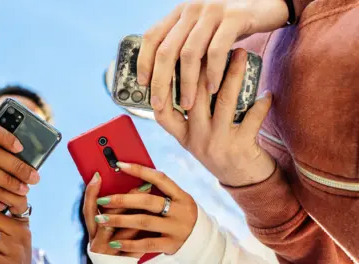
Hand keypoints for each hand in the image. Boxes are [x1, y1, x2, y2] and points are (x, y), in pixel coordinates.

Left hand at [93, 162, 197, 254]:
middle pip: (148, 201)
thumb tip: (133, 179)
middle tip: (103, 199)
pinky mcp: (171, 245)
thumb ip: (160, 192)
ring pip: (144, 222)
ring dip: (120, 220)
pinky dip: (129, 243)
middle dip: (122, 200)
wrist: (200, 241)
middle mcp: (180, 211)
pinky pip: (146, 244)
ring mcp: (175, 228)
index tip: (120, 165)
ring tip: (102, 219)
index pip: (160, 178)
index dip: (140, 170)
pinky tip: (114, 242)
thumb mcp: (177, 200)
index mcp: (181, 195)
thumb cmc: (181, 215)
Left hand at [137, 0, 287, 109]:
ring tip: (187, 104)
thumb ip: (186, 43)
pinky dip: (212, 73)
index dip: (144, 61)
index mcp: (180, 13)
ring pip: (189, 53)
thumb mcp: (204, 29)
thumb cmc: (233, 24)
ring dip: (186, 83)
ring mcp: (212, 12)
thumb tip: (166, 77)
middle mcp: (192, 10)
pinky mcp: (234, 18)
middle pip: (166, 49)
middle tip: (158, 103)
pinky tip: (212, 88)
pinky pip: (217, 51)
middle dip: (160, 81)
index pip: (152, 36)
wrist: (270, 3)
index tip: (142, 83)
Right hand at [156, 49, 274, 186]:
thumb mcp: (198, 139)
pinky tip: (267, 93)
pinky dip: (262, 104)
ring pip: (223, 101)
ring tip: (242, 54)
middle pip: (195, 96)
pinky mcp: (241, 147)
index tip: (171, 62)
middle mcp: (196, 140)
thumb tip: (194, 74)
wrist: (244, 182)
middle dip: (205, 66)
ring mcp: (217, 144)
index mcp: (183, 137)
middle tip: (214, 43)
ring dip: (234, 74)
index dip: (163, 88)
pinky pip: (252, 118)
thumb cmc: (221, 152)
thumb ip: (191, 116)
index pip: (162, 112)